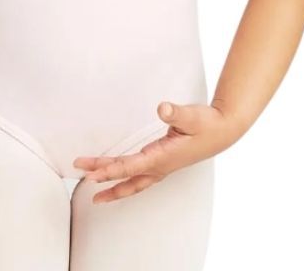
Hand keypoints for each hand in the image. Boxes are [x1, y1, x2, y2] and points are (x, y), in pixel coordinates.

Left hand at [72, 101, 239, 204]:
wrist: (223, 132)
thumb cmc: (206, 123)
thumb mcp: (192, 115)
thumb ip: (176, 112)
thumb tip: (162, 108)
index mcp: (163, 157)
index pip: (130, 166)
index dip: (110, 170)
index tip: (91, 174)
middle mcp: (160, 166)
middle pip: (126, 175)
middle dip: (102, 176)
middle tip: (80, 173)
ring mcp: (162, 167)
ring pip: (132, 182)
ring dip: (113, 186)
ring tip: (94, 196)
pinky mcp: (164, 164)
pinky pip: (139, 178)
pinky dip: (126, 182)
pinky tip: (118, 182)